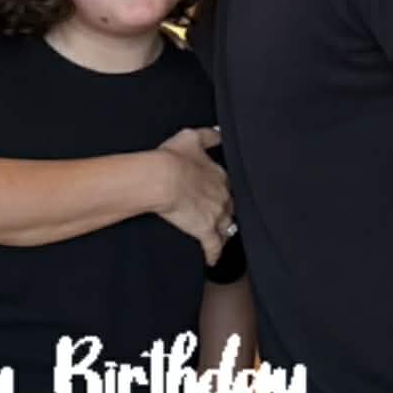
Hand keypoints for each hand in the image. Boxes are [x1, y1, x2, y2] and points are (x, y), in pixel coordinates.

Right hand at [156, 128, 232, 265]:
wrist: (162, 178)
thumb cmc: (172, 157)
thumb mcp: (191, 137)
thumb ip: (208, 135)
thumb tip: (219, 133)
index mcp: (220, 175)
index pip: (227, 186)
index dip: (222, 191)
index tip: (216, 193)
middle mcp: (223, 196)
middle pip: (230, 207)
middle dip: (226, 211)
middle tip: (219, 215)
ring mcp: (216, 215)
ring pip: (227, 228)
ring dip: (224, 232)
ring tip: (220, 237)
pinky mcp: (205, 231)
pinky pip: (214, 247)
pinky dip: (214, 254)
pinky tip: (212, 260)